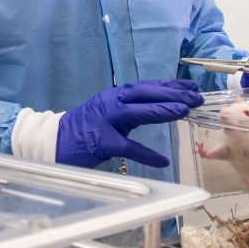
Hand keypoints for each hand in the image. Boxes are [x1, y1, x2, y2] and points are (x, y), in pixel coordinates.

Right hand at [57, 80, 202, 167]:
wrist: (52, 142)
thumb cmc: (85, 130)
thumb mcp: (109, 114)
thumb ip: (131, 110)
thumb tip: (160, 108)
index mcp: (114, 95)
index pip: (147, 87)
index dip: (170, 86)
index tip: (191, 88)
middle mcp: (110, 103)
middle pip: (144, 94)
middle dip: (172, 95)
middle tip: (195, 98)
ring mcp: (103, 121)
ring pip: (136, 112)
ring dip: (161, 110)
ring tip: (183, 112)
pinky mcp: (99, 141)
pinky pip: (126, 147)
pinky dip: (145, 154)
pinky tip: (162, 161)